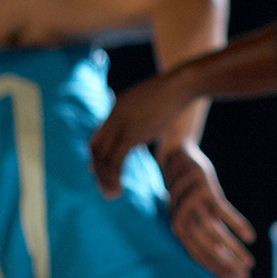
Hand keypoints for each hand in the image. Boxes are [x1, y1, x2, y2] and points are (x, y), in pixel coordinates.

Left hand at [91, 71, 191, 195]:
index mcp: (118, 108)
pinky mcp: (132, 134)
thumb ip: (148, 115)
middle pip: (95, 148)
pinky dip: (114, 176)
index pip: (98, 137)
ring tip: (112, 194)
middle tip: (105, 188)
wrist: (182, 83)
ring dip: (104, 178)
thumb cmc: (176, 91)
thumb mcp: (155, 103)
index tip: (101, 173)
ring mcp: (121, 124)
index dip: (97, 157)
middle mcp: (114, 116)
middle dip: (98, 171)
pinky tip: (120, 188)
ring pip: (102, 157)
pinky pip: (116, 160)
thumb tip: (156, 124)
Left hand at [160, 143, 256, 277]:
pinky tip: (250, 236)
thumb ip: (197, 229)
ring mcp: (194, 204)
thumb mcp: (187, 209)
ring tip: (249, 262)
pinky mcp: (206, 190)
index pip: (199, 255)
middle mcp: (183, 219)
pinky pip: (223, 212)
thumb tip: (217, 253)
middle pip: (207, 248)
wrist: (176, 154)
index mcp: (178, 228)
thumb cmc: (183, 187)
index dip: (216, 269)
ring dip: (234, 250)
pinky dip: (237, 224)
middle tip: (244, 277)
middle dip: (226, 265)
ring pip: (215, 234)